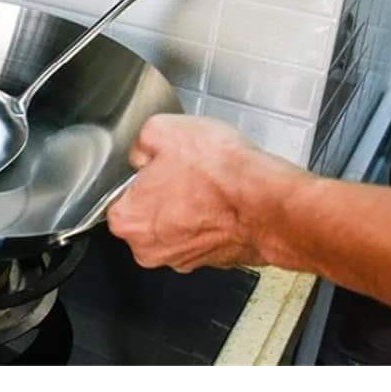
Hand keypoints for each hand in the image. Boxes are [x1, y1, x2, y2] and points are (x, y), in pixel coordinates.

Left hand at [106, 115, 304, 273]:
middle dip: (163, 192)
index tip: (159, 165)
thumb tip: (141, 151)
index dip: (141, 175)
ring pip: (176, 224)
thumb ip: (140, 143)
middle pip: (147, 212)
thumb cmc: (220, 173)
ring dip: (189, 206)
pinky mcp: (213, 261)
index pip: (119, 195)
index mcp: (127, 220)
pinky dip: (211, 219)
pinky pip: (203, 234)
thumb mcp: (163, 130)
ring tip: (210, 184)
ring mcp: (183, 259)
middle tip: (187, 172)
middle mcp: (149, 249)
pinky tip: (224, 199)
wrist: (271, 203)